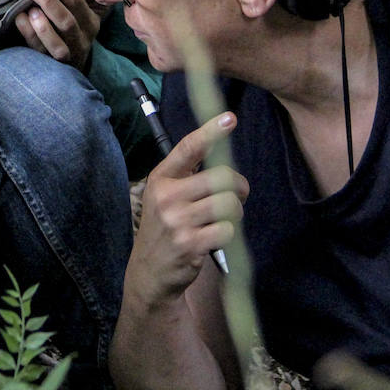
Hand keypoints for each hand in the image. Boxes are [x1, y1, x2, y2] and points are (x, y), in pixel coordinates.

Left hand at [12, 0, 103, 68]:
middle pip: (67, 21)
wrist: (68, 65)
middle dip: (48, 0)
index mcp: (90, 22)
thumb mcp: (77, 12)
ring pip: (57, 43)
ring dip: (42, 25)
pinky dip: (29, 34)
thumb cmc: (68, 27)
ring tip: (29, 8)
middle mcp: (82, 39)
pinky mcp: (53, 66)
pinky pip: (41, 52)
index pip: (76, 1)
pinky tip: (20, 19)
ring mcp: (68, 55)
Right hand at [127, 112, 247, 305]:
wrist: (150, 272)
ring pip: (229, 204)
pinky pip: (227, 230)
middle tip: (237, 196)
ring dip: (235, 214)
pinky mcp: (190, 244)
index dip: (211, 131)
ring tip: (221, 221)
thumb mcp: (164, 197)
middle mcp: (167, 196)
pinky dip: (228, 235)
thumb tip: (221, 154)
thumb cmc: (164, 228)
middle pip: (222, 178)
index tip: (230, 118)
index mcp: (161, 179)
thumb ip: (186, 176)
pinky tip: (213, 239)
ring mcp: (178, 221)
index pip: (189, 148)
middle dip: (239, 187)